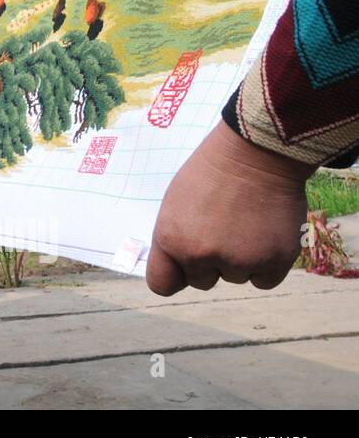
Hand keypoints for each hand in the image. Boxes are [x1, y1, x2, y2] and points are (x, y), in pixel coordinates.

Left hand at [147, 120, 312, 294]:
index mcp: (171, 239)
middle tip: (223, 228)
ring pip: (236, 278)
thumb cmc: (211, 172)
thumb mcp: (175, 204)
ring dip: (241, 260)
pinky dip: (267, 264)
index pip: (162, 284)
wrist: (256, 153)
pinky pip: (264, 280)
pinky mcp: (274, 261)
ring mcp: (239, 260)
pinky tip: (265, 234)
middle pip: (202, 281)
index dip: (175, 276)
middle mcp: (201, 255)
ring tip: (246, 222)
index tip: (185, 267)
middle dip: (211, 264)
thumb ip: (175, 239)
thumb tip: (179, 266)